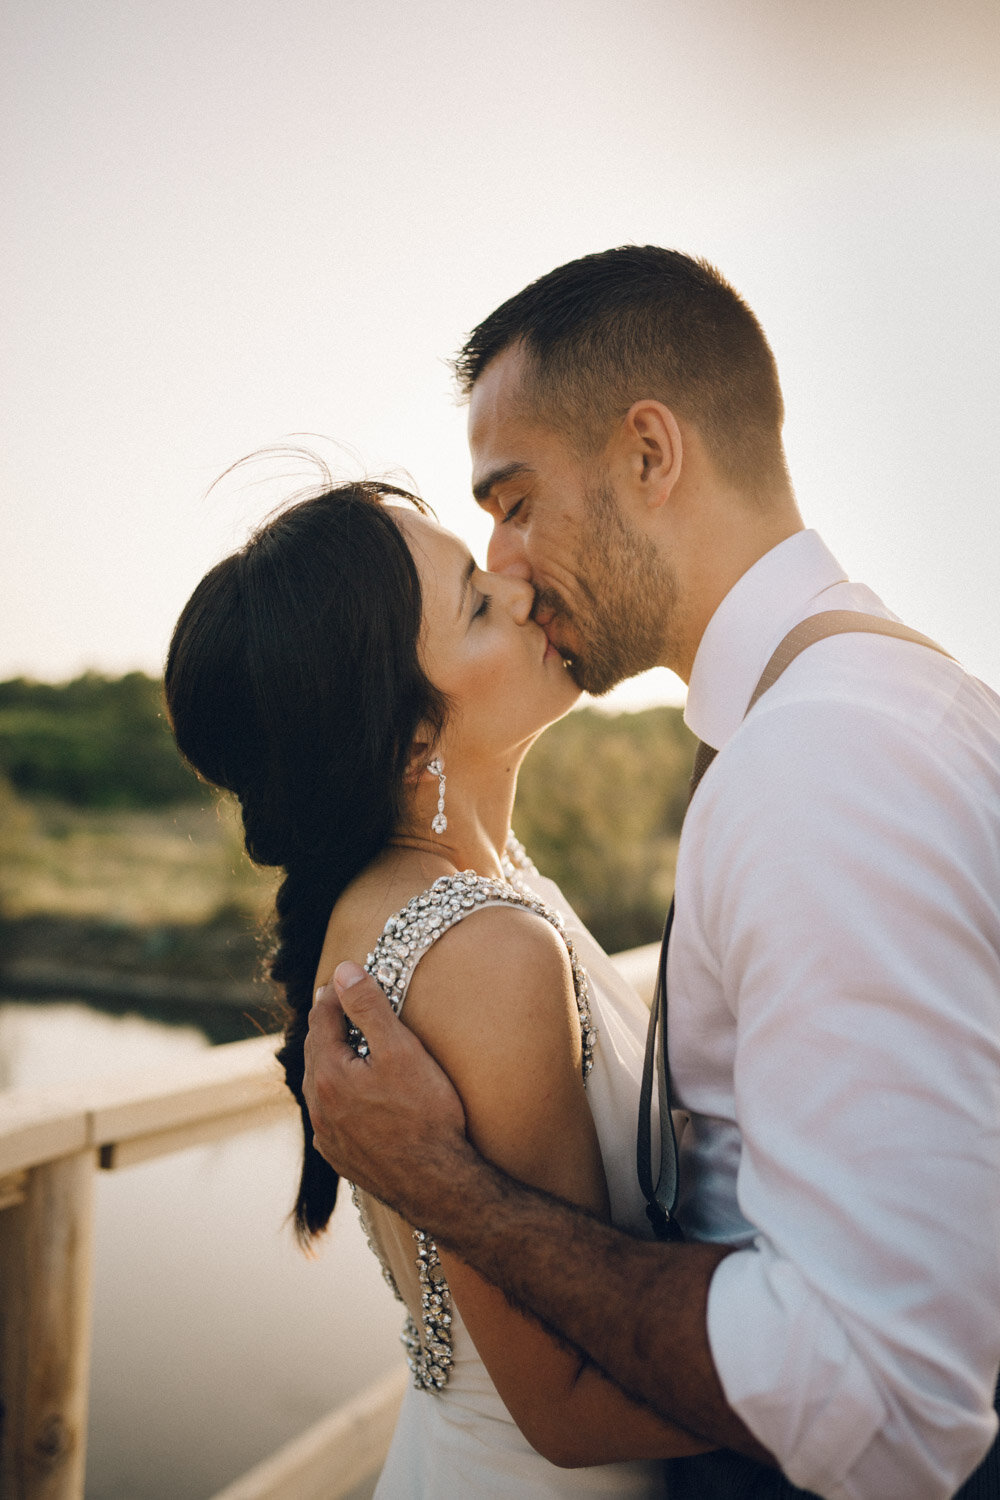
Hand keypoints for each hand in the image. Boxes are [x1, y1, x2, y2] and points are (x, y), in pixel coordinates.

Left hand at [303, 962, 469, 1216]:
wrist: (437, 1184)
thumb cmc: (425, 1115)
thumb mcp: (401, 1051)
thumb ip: (369, 1008)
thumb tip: (343, 971)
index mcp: (327, 1075)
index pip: (321, 1019)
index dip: (334, 993)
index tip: (344, 976)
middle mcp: (318, 1107)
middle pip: (316, 1051)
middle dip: (328, 1024)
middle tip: (341, 1002)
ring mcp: (328, 1136)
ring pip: (319, 1085)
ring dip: (330, 1060)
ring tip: (346, 1044)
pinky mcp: (342, 1158)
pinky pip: (330, 1115)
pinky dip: (337, 1094)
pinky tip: (354, 1094)